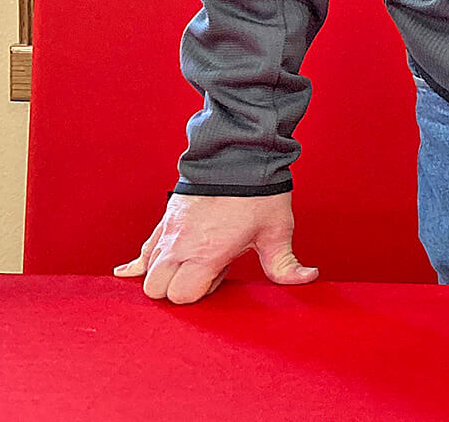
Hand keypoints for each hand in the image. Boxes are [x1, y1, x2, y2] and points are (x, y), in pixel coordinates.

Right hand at [113, 192, 317, 303]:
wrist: (238, 152)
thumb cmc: (259, 192)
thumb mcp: (277, 230)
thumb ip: (286, 263)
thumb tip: (308, 278)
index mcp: (206, 253)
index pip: (181, 296)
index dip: (201, 292)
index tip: (221, 274)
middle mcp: (180, 246)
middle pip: (156, 290)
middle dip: (177, 289)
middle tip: (205, 271)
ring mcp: (168, 232)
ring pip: (146, 272)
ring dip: (165, 275)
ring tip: (192, 262)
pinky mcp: (165, 220)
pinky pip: (143, 250)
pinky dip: (142, 262)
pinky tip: (140, 269)